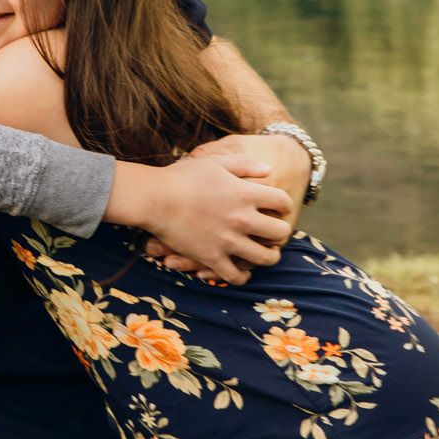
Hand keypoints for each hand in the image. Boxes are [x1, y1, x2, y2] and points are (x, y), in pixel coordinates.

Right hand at [146, 134, 306, 272]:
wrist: (155, 199)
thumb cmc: (183, 177)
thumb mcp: (215, 162)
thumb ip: (244, 164)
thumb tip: (268, 168)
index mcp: (245, 193)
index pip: (282, 201)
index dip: (283, 204)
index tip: (278, 208)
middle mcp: (242, 219)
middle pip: (280, 232)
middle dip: (280, 232)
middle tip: (274, 233)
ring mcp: (229, 241)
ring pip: (265, 258)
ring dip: (269, 257)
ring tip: (265, 255)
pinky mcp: (212, 258)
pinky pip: (236, 276)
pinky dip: (243, 276)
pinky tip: (242, 271)